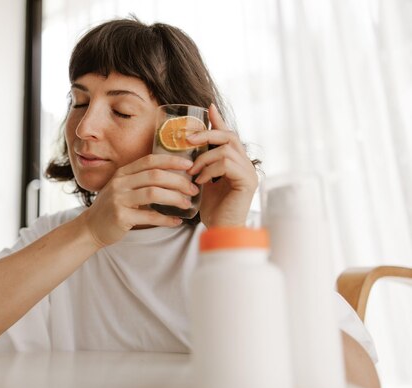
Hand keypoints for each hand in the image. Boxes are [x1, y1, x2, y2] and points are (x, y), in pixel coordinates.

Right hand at [79, 155, 199, 246]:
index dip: (171, 160)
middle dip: (178, 181)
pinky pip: (149, 216)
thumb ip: (141, 180)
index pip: (150, 160)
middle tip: (193, 189)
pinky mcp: (120, 216)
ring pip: (154, 193)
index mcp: (123, 172)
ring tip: (187, 204)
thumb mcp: (123, 187)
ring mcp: (119, 199)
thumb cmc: (113, 207)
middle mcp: (120, 183)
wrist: (91, 227)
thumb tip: (172, 175)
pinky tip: (176, 221)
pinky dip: (166, 219)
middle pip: (155, 176)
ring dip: (175, 198)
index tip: (189, 165)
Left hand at [185, 104, 257, 226]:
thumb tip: (189, 146)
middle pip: (229, 136)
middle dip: (207, 134)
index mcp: (236, 162)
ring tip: (192, 172)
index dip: (218, 120)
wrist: (220, 230)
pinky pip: (226, 164)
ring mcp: (249, 172)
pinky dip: (209, 170)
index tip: (208, 106)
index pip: (228, 135)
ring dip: (204, 159)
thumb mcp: (204, 180)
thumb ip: (202, 163)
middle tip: (189, 139)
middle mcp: (246, 164)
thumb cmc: (212, 209)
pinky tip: (200, 181)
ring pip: (225, 150)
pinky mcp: (247, 182)